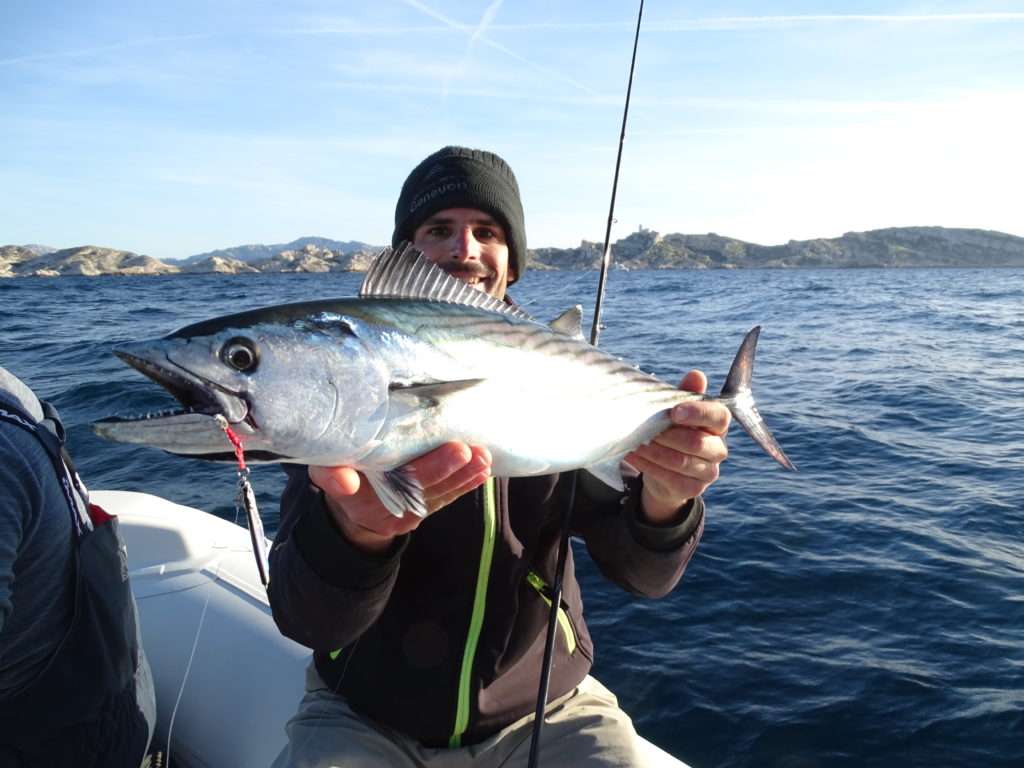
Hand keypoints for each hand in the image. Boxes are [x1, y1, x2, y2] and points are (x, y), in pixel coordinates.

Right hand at [309, 442, 491, 552]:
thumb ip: (331, 474)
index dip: (415, 470)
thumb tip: (345, 481)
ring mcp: (404, 513)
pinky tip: (481, 471)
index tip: (448, 454)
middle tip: (466, 451)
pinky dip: (464, 484)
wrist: (350, 503)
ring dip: (461, 476)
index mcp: (356, 497)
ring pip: (436, 494)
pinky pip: (444, 498)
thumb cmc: (339, 470)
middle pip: (417, 488)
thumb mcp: (324, 469)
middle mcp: (383, 509)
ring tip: (482, 458)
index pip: (385, 485)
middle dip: (443, 469)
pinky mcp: (420, 512)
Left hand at [625, 370, 729, 523]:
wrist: (664, 470)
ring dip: (655, 451)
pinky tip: (633, 455)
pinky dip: (648, 465)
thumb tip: (696, 374)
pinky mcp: (693, 489)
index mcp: (717, 425)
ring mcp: (708, 472)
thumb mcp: (676, 412)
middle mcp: (718, 449)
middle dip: (668, 436)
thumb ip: (685, 394)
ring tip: (635, 442)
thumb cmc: (672, 432)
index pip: (719, 416)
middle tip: (646, 429)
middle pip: (698, 443)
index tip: (674, 412)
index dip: (698, 413)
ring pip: (681, 461)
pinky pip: (670, 477)